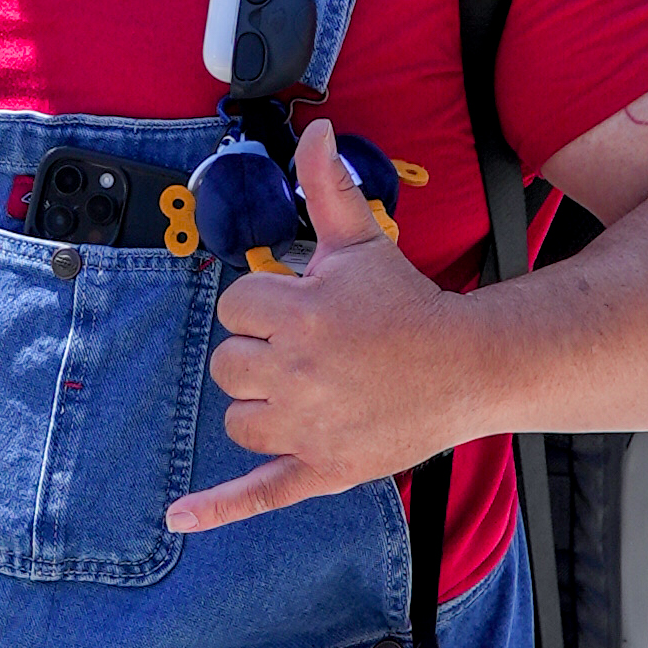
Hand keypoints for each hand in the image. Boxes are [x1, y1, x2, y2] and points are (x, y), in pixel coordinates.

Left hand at [165, 123, 467, 533]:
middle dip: (260, 355)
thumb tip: (317, 128)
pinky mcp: (321, 469)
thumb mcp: (364, 241)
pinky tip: (179, 518)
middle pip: (228, 366)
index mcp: (300, 316)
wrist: (468, 368)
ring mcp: (307, 427)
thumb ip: (329, 186)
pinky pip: (259, 494)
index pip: (235, 308)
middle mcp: (296, 374)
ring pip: (239, 420)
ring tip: (309, 392)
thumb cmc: (408, 304)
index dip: (264, 306)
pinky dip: (218, 509)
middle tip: (311, 352)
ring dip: (261, 406)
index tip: (302, 308)